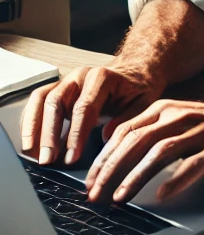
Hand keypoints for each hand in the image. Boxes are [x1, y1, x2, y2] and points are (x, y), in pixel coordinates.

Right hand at [20, 61, 164, 167]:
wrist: (134, 74)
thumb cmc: (138, 90)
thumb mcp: (143, 103)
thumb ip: (127, 119)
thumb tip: (106, 137)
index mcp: (103, 77)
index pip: (84, 107)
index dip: (76, 134)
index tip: (72, 157)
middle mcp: (80, 75)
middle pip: (56, 102)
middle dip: (49, 134)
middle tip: (47, 160)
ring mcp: (66, 80)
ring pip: (41, 100)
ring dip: (33, 128)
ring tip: (32, 154)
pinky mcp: (57, 88)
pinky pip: (37, 102)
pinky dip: (30, 122)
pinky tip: (30, 143)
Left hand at [84, 100, 203, 203]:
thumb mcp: (188, 125)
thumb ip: (158, 135)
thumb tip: (120, 158)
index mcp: (171, 109)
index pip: (127, 130)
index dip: (104, 156)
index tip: (90, 179)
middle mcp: (184, 116)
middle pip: (137, 140)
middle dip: (111, 169)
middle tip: (94, 194)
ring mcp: (203, 131)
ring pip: (160, 151)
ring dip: (134, 176)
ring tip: (119, 197)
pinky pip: (193, 164)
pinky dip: (175, 180)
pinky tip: (161, 195)